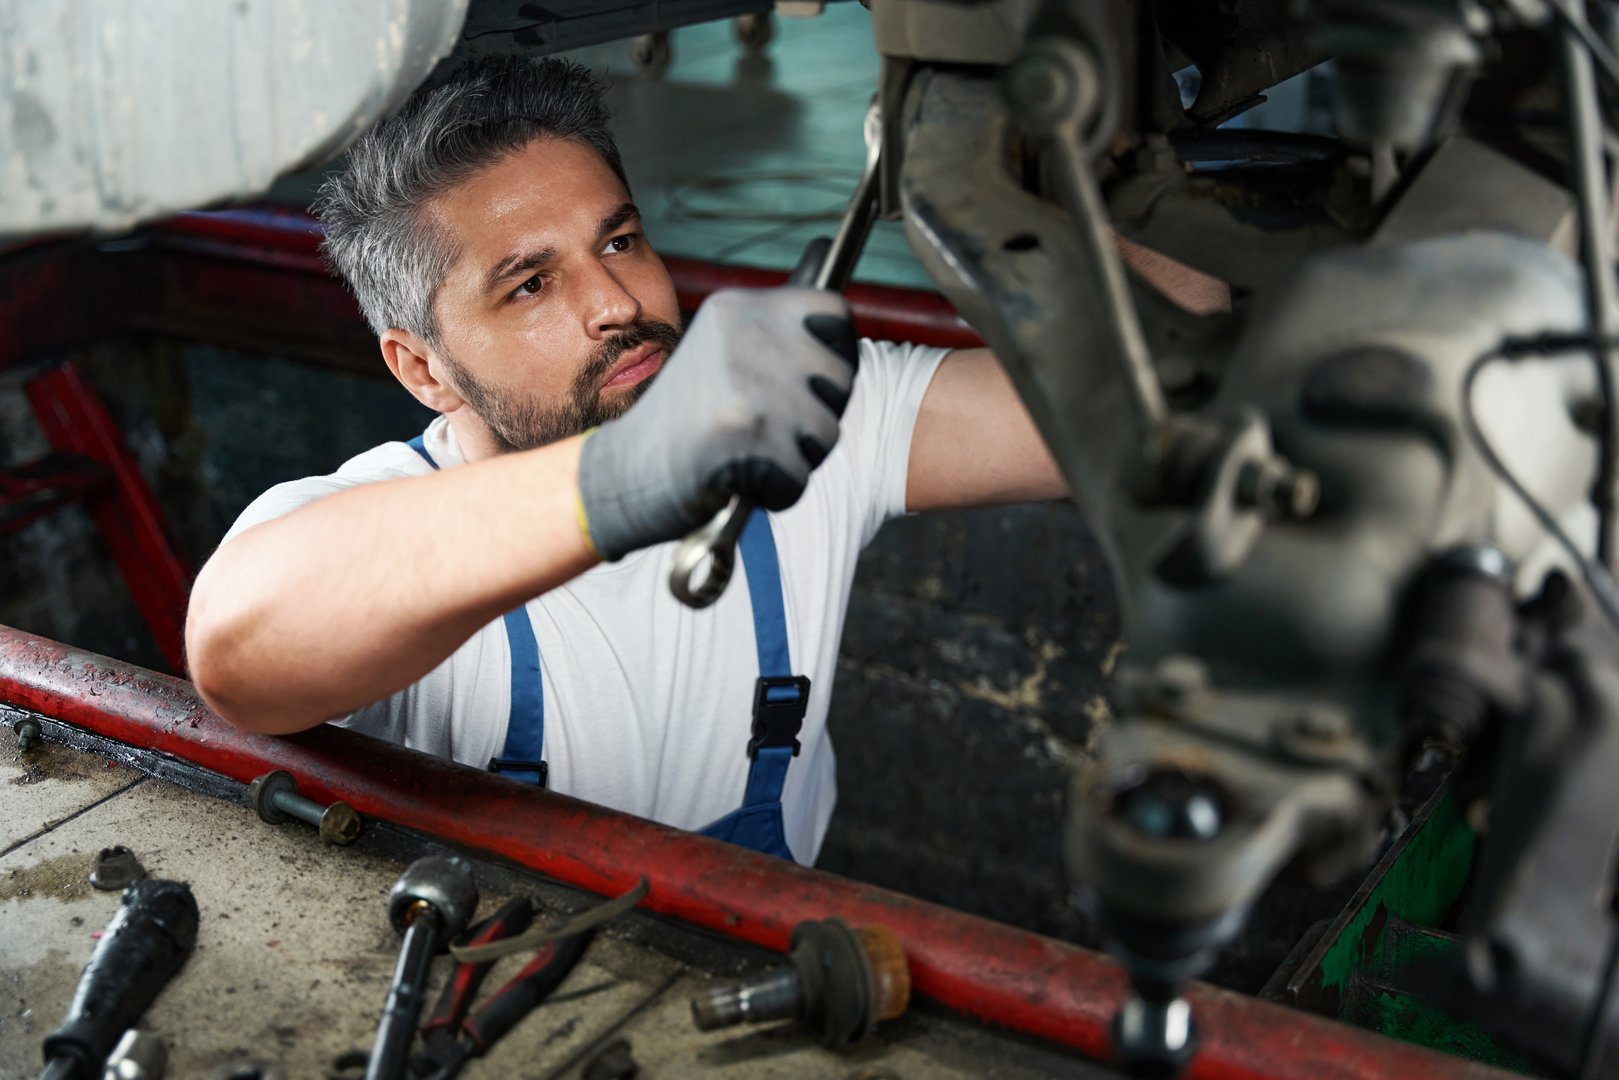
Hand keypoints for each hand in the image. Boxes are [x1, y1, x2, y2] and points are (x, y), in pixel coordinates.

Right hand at [576, 287, 858, 559]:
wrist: (621, 472)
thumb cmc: (684, 424)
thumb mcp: (724, 358)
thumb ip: (777, 344)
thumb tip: (844, 339)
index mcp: (738, 307)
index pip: (834, 310)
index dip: (838, 352)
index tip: (820, 380)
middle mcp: (744, 335)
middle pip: (840, 377)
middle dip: (819, 415)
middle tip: (770, 430)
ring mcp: (745, 385)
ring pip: (826, 432)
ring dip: (797, 458)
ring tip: (748, 454)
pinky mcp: (743, 437)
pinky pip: (797, 478)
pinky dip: (775, 494)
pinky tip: (736, 481)